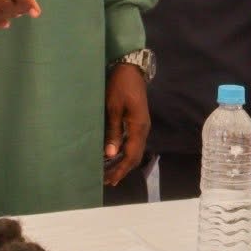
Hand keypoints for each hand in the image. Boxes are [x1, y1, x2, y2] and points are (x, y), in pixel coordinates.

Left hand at [104, 63, 148, 185]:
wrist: (130, 69)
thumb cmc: (119, 86)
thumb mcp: (113, 108)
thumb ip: (113, 131)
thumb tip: (110, 154)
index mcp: (138, 127)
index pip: (131, 155)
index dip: (120, 169)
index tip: (109, 180)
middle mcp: (143, 129)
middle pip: (135, 156)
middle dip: (122, 170)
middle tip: (107, 181)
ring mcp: (142, 125)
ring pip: (134, 150)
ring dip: (123, 162)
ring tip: (110, 173)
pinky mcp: (138, 121)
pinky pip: (133, 142)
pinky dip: (124, 152)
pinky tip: (115, 155)